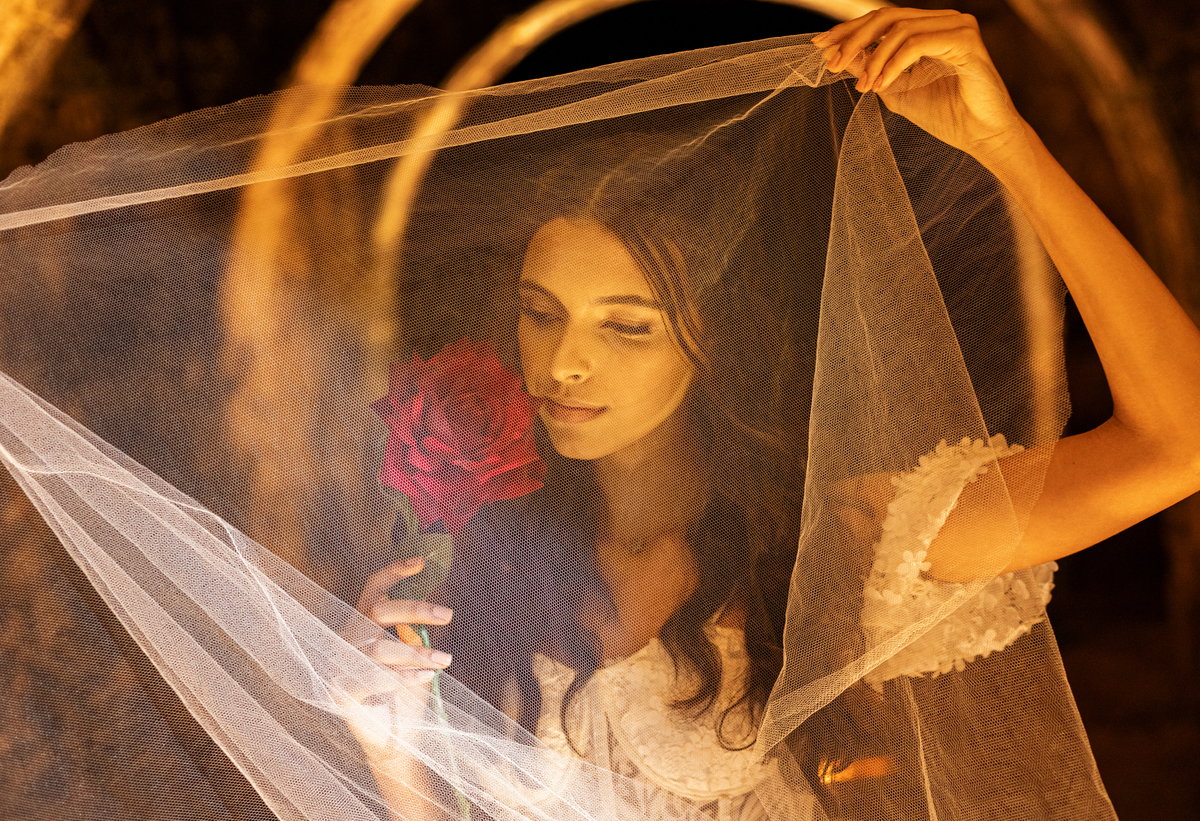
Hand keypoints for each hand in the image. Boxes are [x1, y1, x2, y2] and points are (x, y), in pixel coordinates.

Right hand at [340, 556, 453, 751]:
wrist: (395, 739)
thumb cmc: (406, 692)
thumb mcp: (414, 655)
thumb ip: (414, 632)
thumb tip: (432, 608)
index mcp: (364, 624)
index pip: (373, 589)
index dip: (394, 573)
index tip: (421, 561)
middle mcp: (348, 638)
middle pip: (377, 610)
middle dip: (414, 609)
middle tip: (448, 614)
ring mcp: (340, 664)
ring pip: (380, 646)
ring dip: (417, 653)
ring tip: (444, 661)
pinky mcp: (341, 690)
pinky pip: (374, 676)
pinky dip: (403, 676)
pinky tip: (423, 678)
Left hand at [813, 8, 1025, 167]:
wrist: (981, 137)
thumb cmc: (946, 116)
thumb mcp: (896, 91)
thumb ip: (872, 70)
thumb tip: (841, 55)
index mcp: (928, 29)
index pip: (882, 20)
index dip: (848, 30)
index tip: (820, 46)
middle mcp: (944, 21)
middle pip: (887, 16)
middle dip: (853, 39)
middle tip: (832, 63)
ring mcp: (958, 27)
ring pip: (900, 28)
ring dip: (873, 59)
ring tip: (864, 86)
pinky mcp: (966, 41)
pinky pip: (917, 43)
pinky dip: (894, 63)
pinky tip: (882, 85)